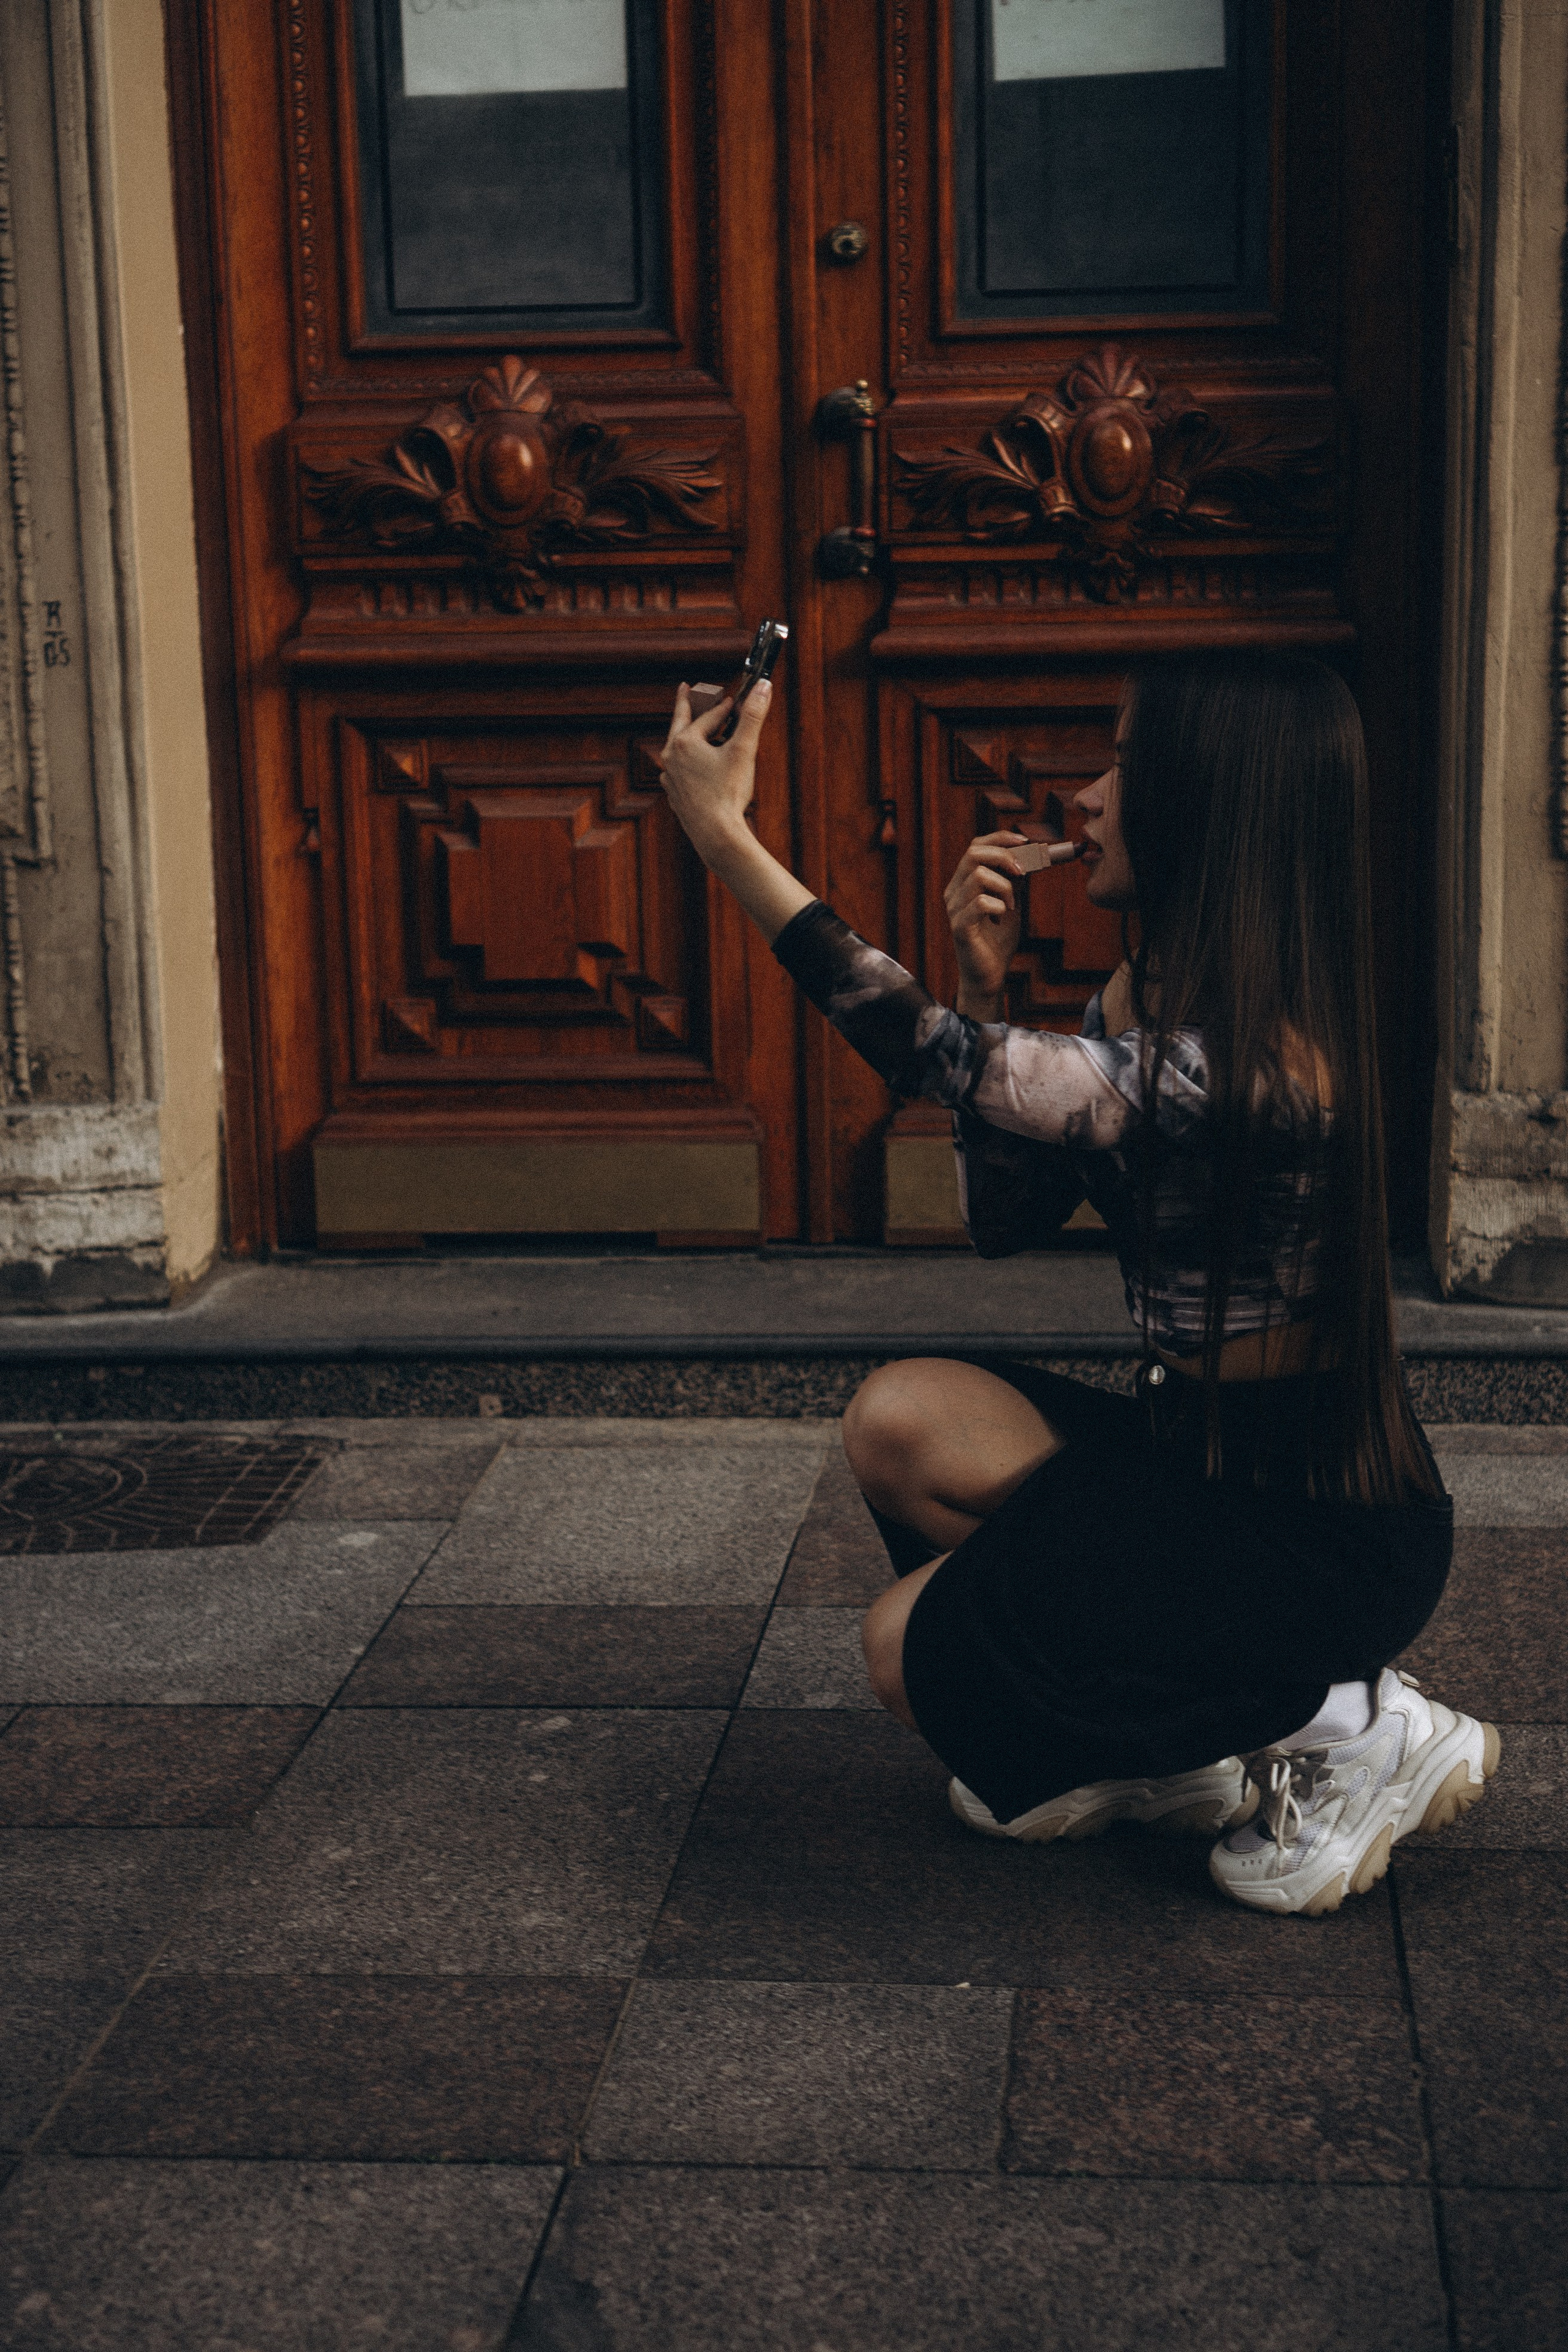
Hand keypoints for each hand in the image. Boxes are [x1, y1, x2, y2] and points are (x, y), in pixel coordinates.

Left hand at [659, 679, 772, 858]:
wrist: (715, 834)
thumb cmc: (728, 793)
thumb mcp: (744, 750)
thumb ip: (752, 716)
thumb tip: (763, 686)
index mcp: (685, 741)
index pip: (709, 717)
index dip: (725, 708)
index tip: (734, 701)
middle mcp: (671, 756)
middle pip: (680, 723)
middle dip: (685, 705)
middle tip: (685, 689)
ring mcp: (670, 776)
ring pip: (677, 749)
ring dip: (685, 736)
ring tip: (689, 729)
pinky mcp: (674, 794)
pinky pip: (678, 770)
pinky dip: (685, 762)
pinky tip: (690, 766)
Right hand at [945, 831, 1026, 1015]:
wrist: (990, 975)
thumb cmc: (998, 939)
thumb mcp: (1011, 901)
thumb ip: (1015, 879)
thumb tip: (1032, 854)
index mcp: (963, 882)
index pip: (976, 846)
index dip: (1000, 838)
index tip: (1026, 842)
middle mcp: (954, 892)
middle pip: (974, 854)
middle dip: (1004, 857)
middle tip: (1023, 873)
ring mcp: (954, 909)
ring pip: (979, 876)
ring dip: (1005, 887)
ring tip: (1011, 905)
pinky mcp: (960, 927)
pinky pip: (981, 903)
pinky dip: (999, 906)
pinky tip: (1003, 918)